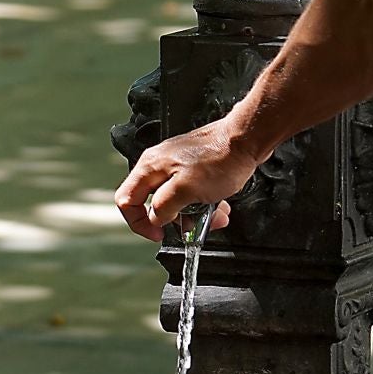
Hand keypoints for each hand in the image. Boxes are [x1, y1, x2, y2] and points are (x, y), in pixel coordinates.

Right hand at [114, 118, 259, 240]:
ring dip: (193, 214)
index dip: (138, 222)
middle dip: (173, 220)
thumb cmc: (220, 158)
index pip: (126, 200)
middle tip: (191, 228)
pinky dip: (203, 204)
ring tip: (213, 218)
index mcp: (150, 168)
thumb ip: (164, 208)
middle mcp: (159, 164)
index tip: (157, 234)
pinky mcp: (194, 167)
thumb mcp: (186, 191)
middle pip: (152, 202)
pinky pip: (191, 192)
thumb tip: (155, 219)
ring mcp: (177, 165)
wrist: (247, 139)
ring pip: (175, 200)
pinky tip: (219, 206)